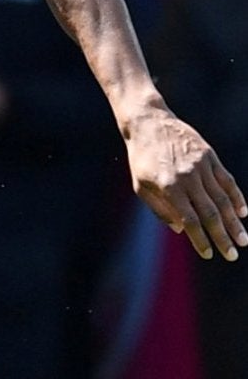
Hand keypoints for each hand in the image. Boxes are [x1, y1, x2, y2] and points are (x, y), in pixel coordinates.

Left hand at [124, 106, 247, 261]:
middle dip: (222, 236)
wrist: (149, 124)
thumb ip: (160, 209)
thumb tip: (181, 230)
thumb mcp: (140, 186)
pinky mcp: (211, 157)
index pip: (189, 220)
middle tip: (232, 255)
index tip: (209, 254)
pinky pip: (227, 180)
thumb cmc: (140, 159)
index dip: (200, 239)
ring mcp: (202, 166)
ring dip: (233, 222)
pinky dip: (236, 197)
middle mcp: (188, 177)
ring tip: (242, 240)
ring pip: (222, 199)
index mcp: (168, 187)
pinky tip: (242, 213)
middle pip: (210, 213)